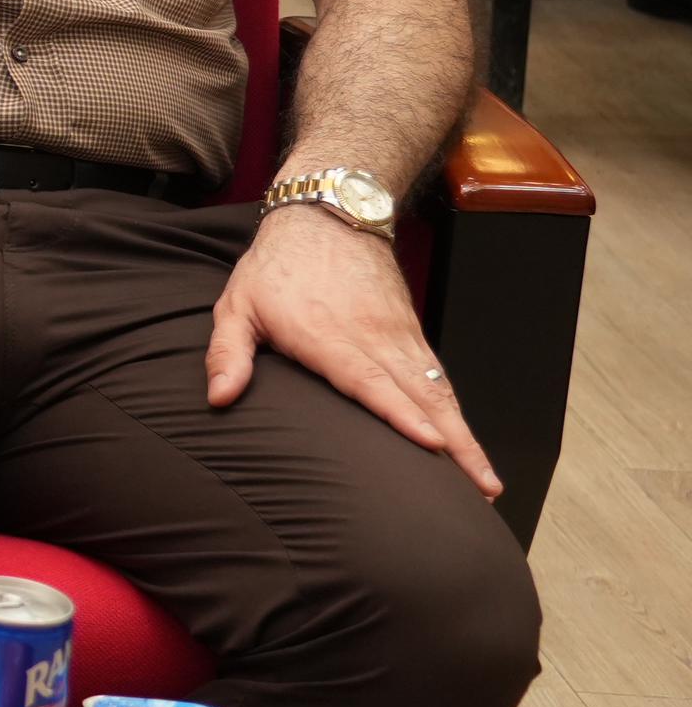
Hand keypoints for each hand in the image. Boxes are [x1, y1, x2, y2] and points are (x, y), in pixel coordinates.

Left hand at [209, 204, 499, 497]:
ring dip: (466, 435)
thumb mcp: (236, 306)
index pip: (370, 381)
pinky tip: (468, 443)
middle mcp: (373, 339)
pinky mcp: (412, 334)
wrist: (327, 217)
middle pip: (422, 396)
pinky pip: (440, 378)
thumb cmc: (275, 269)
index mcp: (327, 337)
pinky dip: (457, 412)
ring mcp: (399, 336)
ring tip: (487, 482)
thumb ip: (226, 353)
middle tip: (482, 489)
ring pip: (440, 391)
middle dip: (456, 444)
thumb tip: (219, 398)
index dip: (401, 414)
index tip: (432, 443)